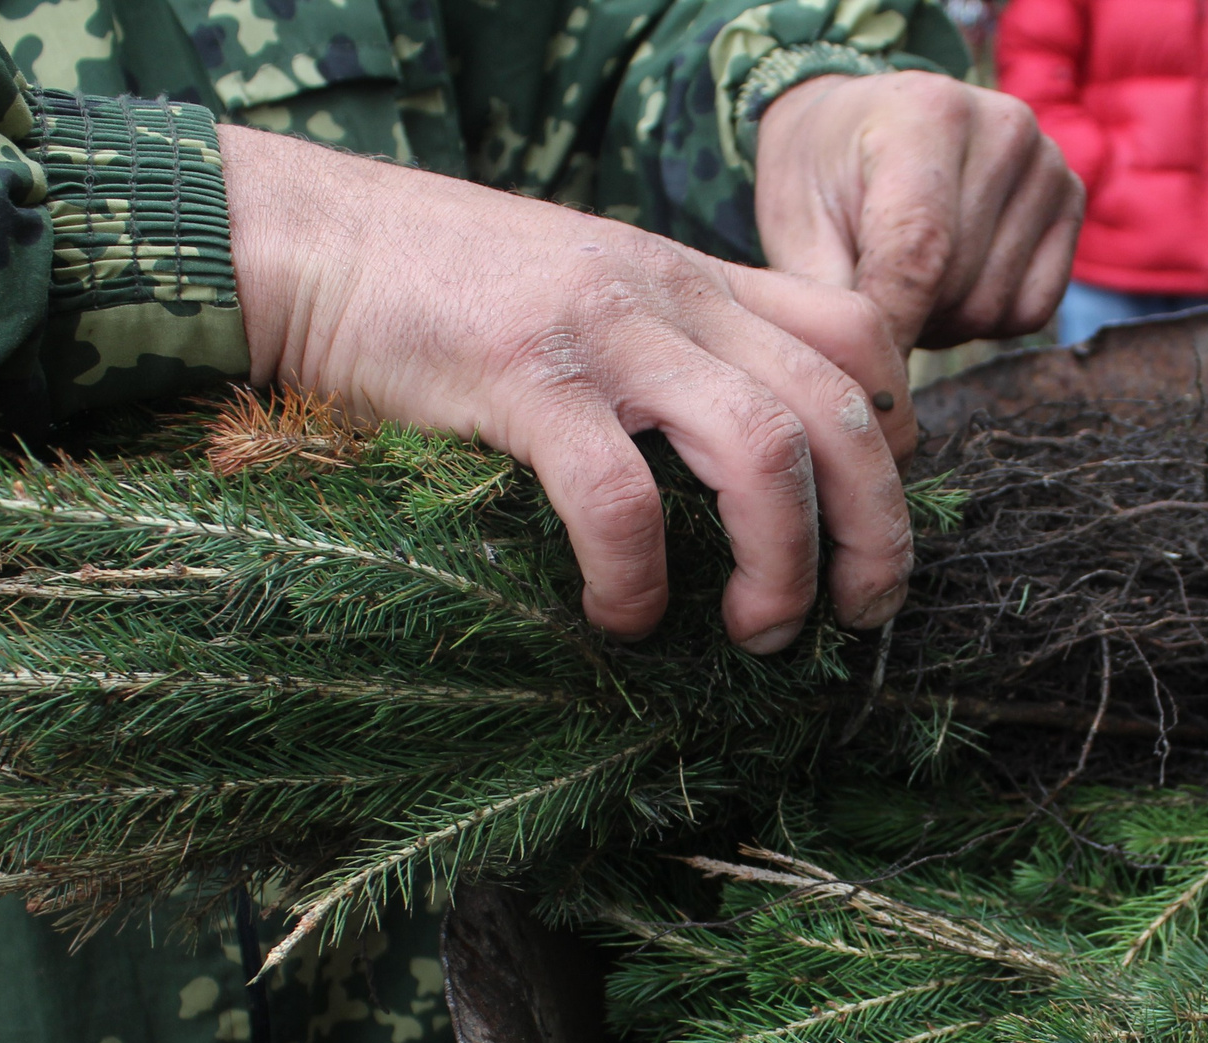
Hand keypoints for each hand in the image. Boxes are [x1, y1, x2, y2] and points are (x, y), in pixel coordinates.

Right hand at [218, 127, 915, 651]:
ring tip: (755, 633)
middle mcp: (674, 297)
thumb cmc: (442, 294)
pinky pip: (620, 500)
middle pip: (843, 407)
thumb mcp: (589, 296)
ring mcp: (605, 335)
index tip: (870, 513)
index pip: (857, 332)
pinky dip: (637, 579)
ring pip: (763, 451)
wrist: (310, 244)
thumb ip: (672, 351)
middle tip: (856, 615)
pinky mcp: (523, 382)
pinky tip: (619, 618)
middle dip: (875, 529)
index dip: (897, 431)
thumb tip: (742, 461)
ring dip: (781, 562)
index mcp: (697, 280)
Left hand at [756, 71, 1082, 350]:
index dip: (890, 328)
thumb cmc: (821, 177)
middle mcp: (1001, 127)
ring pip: (993, 307)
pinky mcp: (1070, 199)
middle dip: (906, 318)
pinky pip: (1031, 310)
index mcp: (925, 114)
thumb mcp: (795, 226)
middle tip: (870, 292)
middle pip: (957, 288)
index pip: (920, 253)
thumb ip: (824, 298)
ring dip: (942, 320)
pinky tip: (952, 281)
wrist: (862, 125)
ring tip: (906, 282)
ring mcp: (1046, 162)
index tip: (862, 377)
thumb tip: (856, 379)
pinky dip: (987, 318)